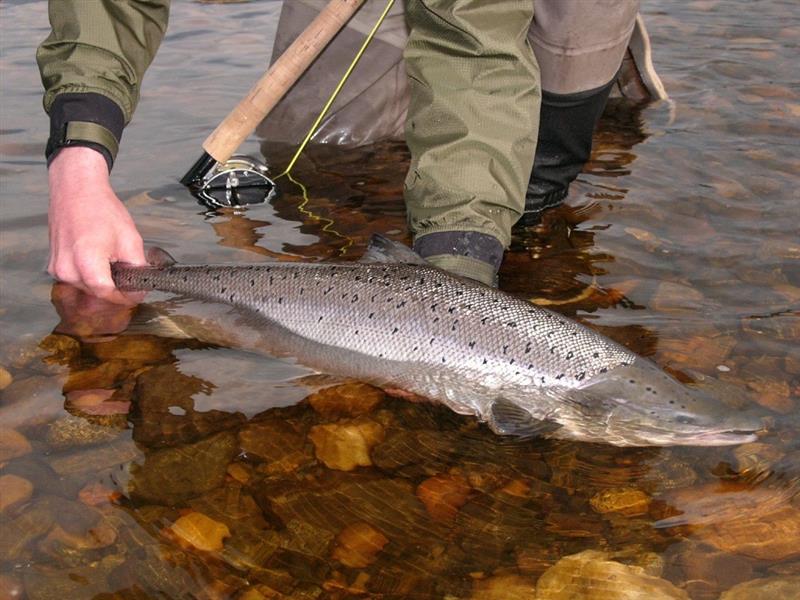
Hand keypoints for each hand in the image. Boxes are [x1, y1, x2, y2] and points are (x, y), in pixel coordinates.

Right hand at [48, 147, 146, 302]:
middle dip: (116, 289)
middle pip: (97, 293)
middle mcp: (66, 268)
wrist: (76, 191)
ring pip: (87, 288)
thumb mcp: (130, 239)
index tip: (138, 292)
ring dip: (103, 282)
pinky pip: (77, 280)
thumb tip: (140, 289)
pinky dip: (90, 275)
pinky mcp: (54, 266)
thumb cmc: (101, 210)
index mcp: (85, 261)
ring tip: (113, 262)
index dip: (126, 296)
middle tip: (130, 276)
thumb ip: (137, 268)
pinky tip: (99, 259)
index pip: (107, 293)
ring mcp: (57, 268)